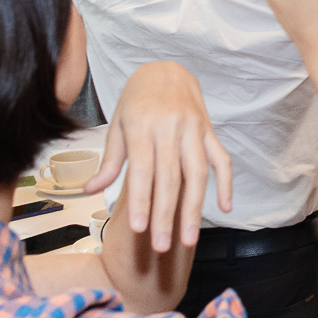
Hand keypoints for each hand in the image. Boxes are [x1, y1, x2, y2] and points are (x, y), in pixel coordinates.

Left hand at [85, 61, 231, 252]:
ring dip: (194, 209)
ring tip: (189, 239)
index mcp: (143, 126)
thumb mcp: (118, 126)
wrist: (167, 70)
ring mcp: (194, 129)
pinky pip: (222, 160)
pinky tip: (225, 207)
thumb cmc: (136, 102)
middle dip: (167, 215)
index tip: (140, 231)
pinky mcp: (210, 131)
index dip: (142, 201)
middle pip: (171, 178)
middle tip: (164, 247)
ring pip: (198, 174)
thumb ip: (111, 160)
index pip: (143, 171)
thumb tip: (91, 192)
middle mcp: (171, 128)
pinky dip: (226, 184)